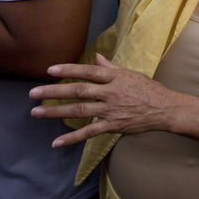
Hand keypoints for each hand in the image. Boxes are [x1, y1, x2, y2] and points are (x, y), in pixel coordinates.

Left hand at [29, 53, 181, 145]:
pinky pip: (89, 132)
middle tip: (33, 93)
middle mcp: (110, 92)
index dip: (68, 70)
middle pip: (78, 90)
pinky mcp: (113, 125)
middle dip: (54, 92)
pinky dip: (72, 138)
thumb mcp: (130, 74)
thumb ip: (110, 67)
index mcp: (114, 77)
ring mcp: (111, 109)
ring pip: (79, 110)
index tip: (50, 70)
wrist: (165, 108)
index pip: (87, 71)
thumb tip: (96, 56)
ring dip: (56, 112)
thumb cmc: (148, 89)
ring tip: (36, 113)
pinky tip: (56, 142)